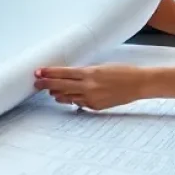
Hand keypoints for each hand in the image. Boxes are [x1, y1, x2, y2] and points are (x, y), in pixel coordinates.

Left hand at [34, 64, 152, 110]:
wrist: (138, 84)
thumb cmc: (122, 71)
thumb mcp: (101, 67)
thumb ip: (85, 73)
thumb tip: (70, 76)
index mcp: (89, 72)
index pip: (63, 72)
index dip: (49, 72)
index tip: (38, 71)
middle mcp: (88, 86)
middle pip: (61, 85)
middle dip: (46, 84)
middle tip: (36, 82)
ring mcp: (91, 98)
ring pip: (68, 96)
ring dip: (57, 93)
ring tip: (49, 91)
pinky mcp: (95, 107)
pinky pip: (79, 103)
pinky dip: (72, 99)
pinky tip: (67, 97)